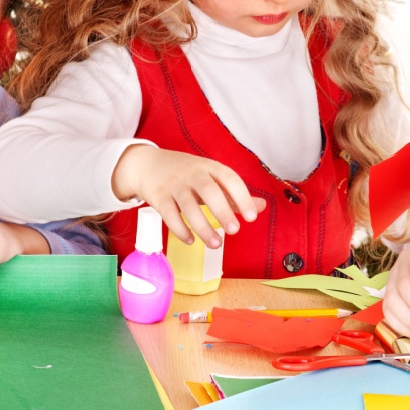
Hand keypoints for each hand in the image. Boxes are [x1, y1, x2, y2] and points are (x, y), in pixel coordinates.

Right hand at [112, 144, 265, 247]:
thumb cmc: (186, 174)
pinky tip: (191, 240)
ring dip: (203, 227)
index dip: (242, 197)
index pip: (229, 179)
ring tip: (216, 244)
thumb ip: (234, 194)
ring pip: (188, 206)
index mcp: (210, 167)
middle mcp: (192, 174)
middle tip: (235, 230)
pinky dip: (180, 230)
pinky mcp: (158, 197)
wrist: (147, 164)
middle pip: (208, 190)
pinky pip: (169, 215)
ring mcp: (174, 185)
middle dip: (222, 211)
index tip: (252, 217)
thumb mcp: (211, 177)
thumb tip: (262, 206)